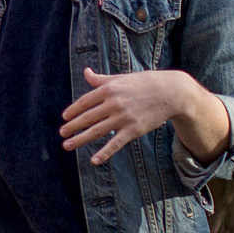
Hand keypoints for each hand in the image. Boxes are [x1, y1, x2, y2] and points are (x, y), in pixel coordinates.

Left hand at [59, 67, 226, 164]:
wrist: (171, 93)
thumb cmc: (144, 83)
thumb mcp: (121, 78)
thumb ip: (101, 79)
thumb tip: (86, 72)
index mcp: (109, 89)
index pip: (85, 101)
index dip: (74, 110)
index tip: (64, 118)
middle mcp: (114, 103)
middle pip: (88, 117)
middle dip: (73, 126)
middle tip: (61, 133)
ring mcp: (123, 118)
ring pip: (97, 131)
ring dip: (80, 140)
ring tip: (67, 145)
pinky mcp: (133, 130)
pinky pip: (115, 143)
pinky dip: (104, 153)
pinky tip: (94, 160)